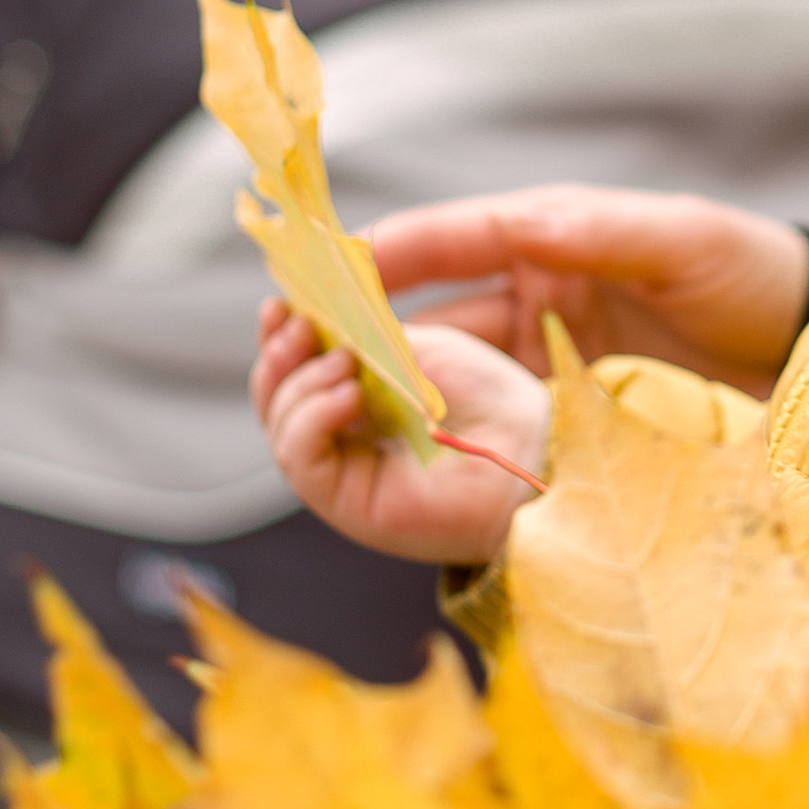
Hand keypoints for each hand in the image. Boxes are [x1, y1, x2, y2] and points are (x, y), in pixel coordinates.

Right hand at [253, 316, 548, 566]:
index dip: (281, 339)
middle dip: (280, 358)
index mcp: (361, 398)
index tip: (279, 305)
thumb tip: (313, 318)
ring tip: (343, 363)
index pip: (298, 371)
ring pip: (284, 431)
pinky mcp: (349, 503)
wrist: (529, 447)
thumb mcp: (418, 350)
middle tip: (298, 327)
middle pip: (280, 402)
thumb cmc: (490, 397)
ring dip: (301, 385)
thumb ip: (365, 339)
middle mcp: (346, 438)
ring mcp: (345, 472)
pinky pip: (302, 462)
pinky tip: (348, 395)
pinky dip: (312, 420)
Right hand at [280, 187, 808, 392]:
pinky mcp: (557, 409)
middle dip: (357, 327)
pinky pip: (479, 416)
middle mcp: (533, 293)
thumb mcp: (683, 240)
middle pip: (424, 308)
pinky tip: (398, 448)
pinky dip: (433, 429)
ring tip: (327, 402)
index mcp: (551, 238)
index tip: (321, 274)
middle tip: (298, 350)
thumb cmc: (752, 274)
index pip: (447, 240)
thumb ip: (600, 231)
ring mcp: (541, 354)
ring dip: (383, 383)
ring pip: (438, 367)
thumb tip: (519, 222)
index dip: (380, 255)